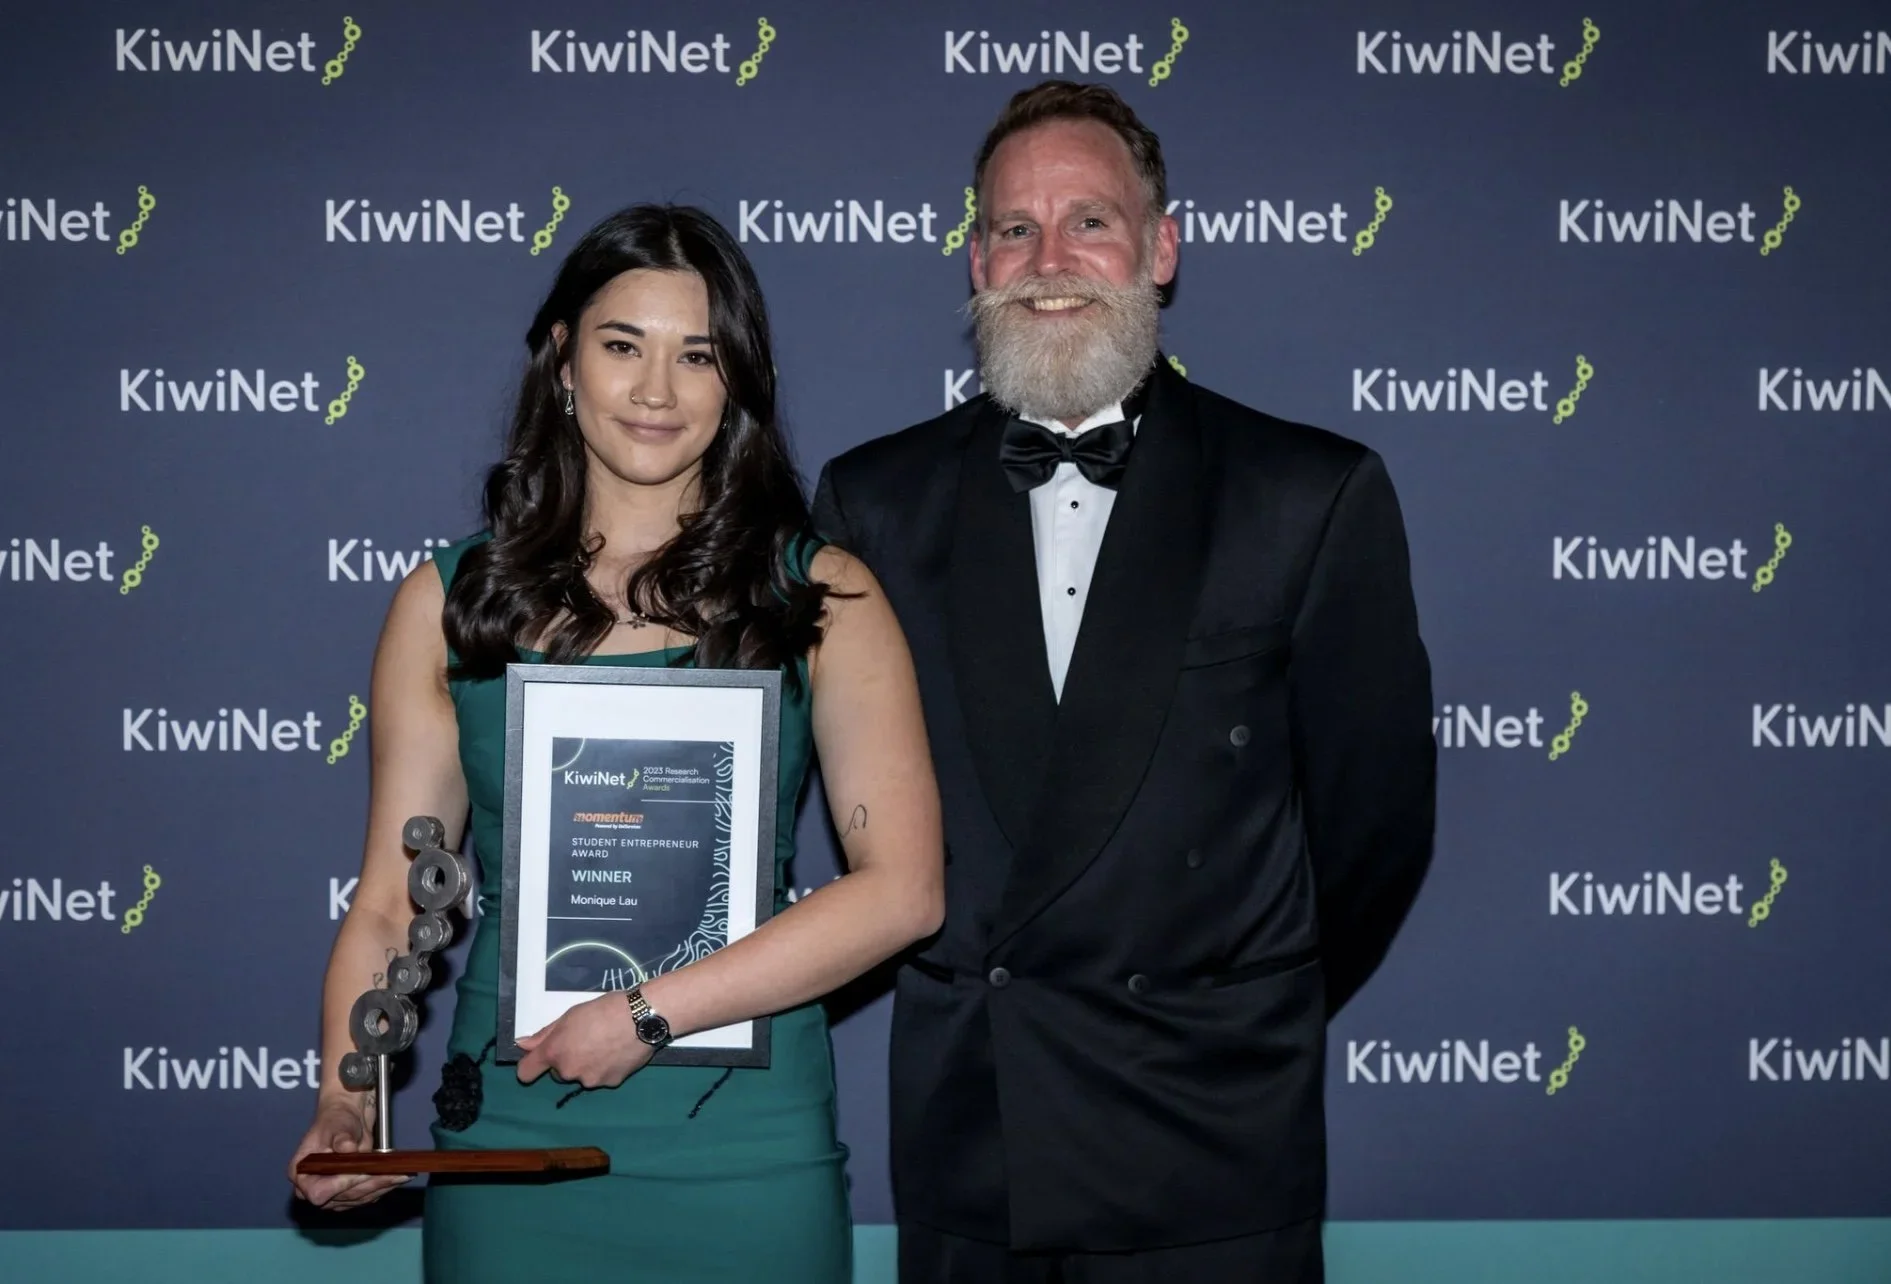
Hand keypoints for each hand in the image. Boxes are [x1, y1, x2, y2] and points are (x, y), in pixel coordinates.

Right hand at [288, 1097, 410, 1209]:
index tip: (360, 1171)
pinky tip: (398, 1178)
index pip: (318, 1192)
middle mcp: (313, 1189)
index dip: (339, 1185)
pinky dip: (383, 1187)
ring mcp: (332, 1194)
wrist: (347, 1120)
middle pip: (342, 1197)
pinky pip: (366, 1196)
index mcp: (300, 1174)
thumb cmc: (335, 1121)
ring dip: (380, 1187)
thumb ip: (340, 1138)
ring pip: (357, 1198)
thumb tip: (347, 1148)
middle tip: (391, 1173)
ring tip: (401, 1175)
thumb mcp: (336, 1126)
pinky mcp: (348, 1194)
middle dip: (368, 1185)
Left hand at [515, 992, 653, 1088]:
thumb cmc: (603, 1010)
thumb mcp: (569, 1016)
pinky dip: (607, 1068)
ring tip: (607, 1044)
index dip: (529, 1066)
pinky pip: (602, 1077)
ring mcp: (591, 1080)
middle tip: (585, 1040)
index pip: (526, 1073)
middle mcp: (569, 1072)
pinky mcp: (611, 1083)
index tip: (537, 1060)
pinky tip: (619, 1052)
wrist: (641, 1018)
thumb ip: (544, 1034)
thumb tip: (522, 1044)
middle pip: (559, 1073)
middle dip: (567, 1060)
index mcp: (555, 1052)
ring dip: (588, 1065)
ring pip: (582, 1076)